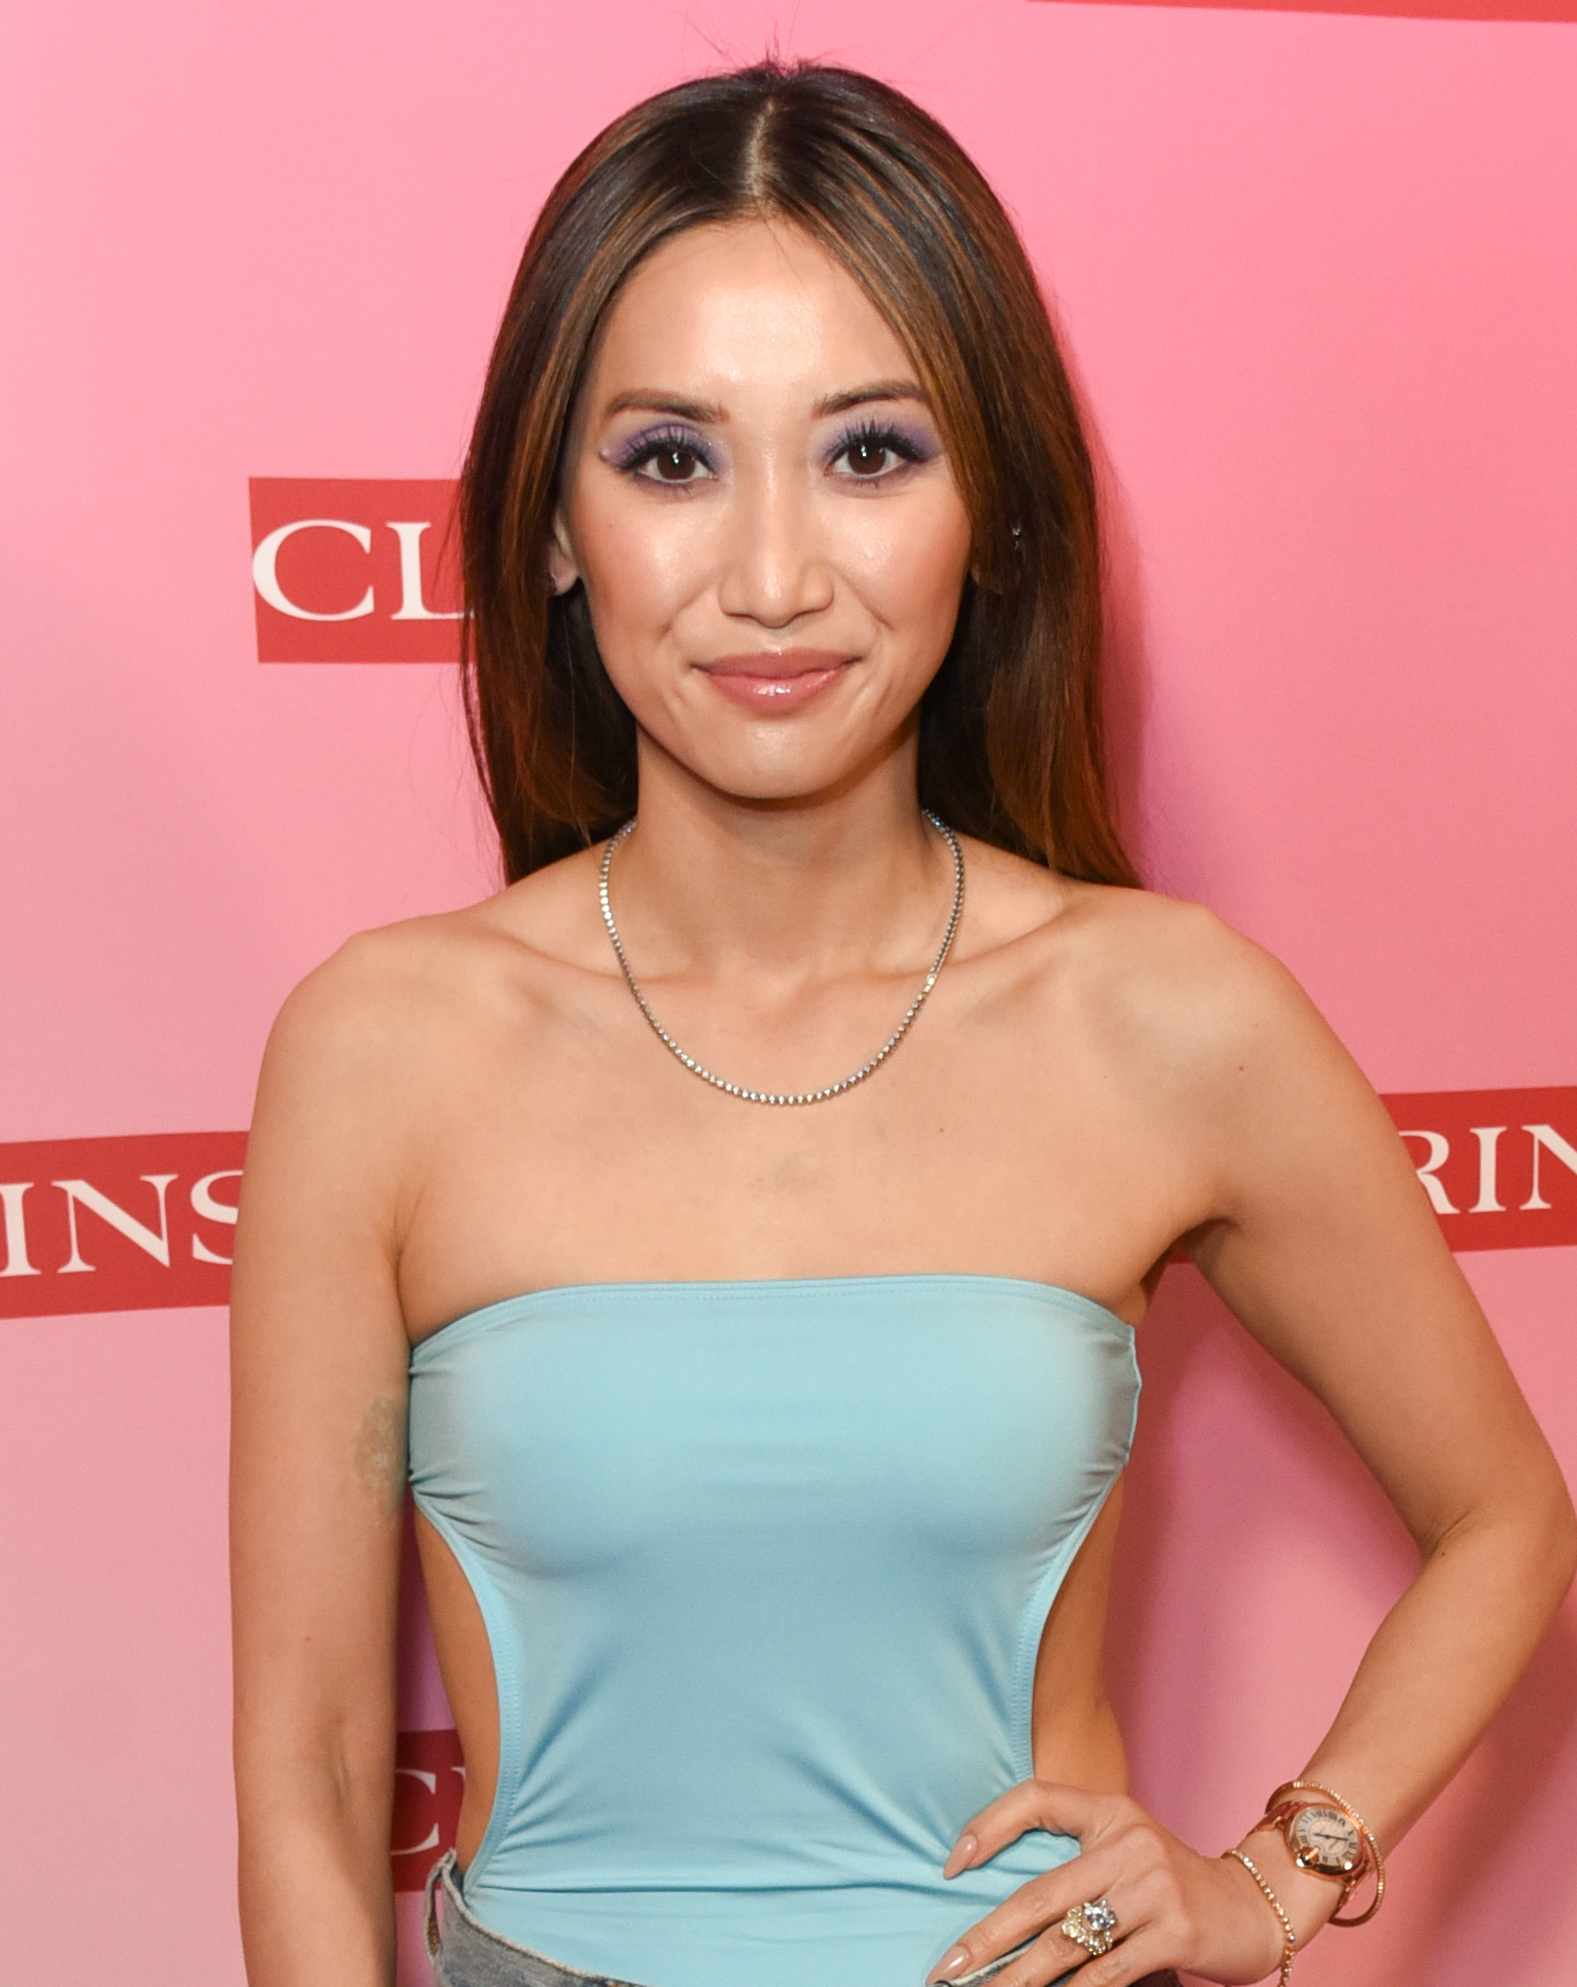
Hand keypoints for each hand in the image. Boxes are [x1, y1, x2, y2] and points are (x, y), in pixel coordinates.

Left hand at [925, 1782, 1290, 1985]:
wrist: (1256, 1905)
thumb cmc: (1175, 1883)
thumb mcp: (1128, 1851)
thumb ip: (1078, 1862)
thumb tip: (1005, 1909)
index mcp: (1111, 1811)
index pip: (1037, 1799)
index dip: (989, 1826)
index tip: (951, 1865)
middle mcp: (1128, 1843)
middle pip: (1041, 1893)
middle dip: (988, 1937)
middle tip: (947, 1968)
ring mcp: (1152, 1888)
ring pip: (1067, 1943)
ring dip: (1019, 1979)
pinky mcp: (1174, 1932)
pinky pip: (1106, 1974)